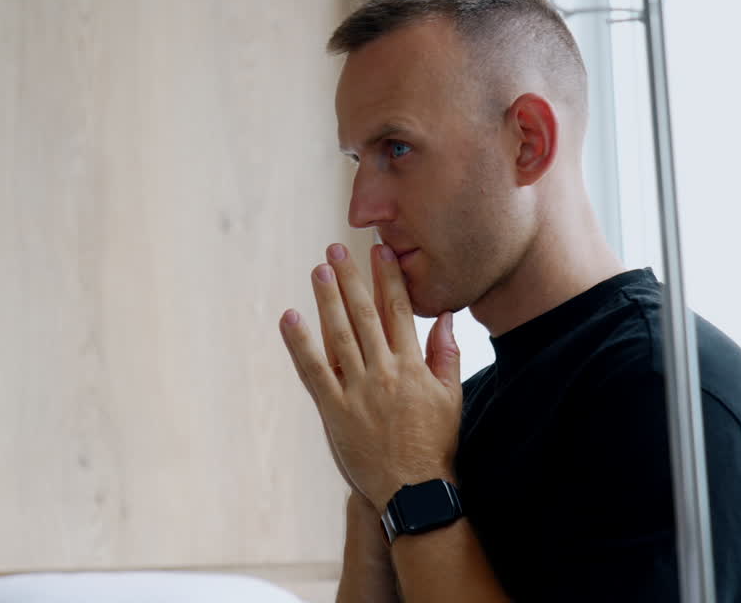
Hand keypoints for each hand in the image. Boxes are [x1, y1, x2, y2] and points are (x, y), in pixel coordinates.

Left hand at [279, 243, 462, 511]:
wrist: (414, 490)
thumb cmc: (436, 444)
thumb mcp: (451, 397)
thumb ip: (445, 355)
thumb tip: (443, 317)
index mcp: (412, 365)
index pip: (399, 311)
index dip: (388, 278)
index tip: (380, 251)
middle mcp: (384, 372)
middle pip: (364, 315)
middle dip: (351, 279)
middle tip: (336, 249)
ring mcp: (357, 391)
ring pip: (339, 335)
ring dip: (327, 300)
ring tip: (318, 271)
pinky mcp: (335, 411)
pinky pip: (314, 370)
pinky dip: (299, 344)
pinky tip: (288, 318)